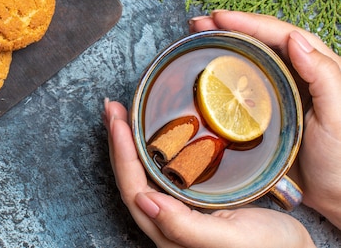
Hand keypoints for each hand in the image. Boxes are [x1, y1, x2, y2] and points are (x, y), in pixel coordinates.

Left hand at [103, 99, 314, 247]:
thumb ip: (185, 228)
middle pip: (130, 178)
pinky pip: (158, 172)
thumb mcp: (231, 239)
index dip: (122, 155)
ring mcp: (176, 210)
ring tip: (120, 115)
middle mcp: (166, 223)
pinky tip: (145, 135)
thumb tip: (144, 203)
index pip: (134, 189)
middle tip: (112, 109)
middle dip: (118, 141)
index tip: (117, 123)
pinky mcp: (188, 200)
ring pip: (141, 174)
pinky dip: (147, 149)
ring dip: (128, 143)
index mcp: (169, 234)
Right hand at [189, 10, 340, 228]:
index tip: (218, 18)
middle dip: (229, 26)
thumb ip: (324, 77)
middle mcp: (298, 74)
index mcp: (319, 68)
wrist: (337, 198)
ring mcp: (281, 91)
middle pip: (261, 40)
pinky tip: (207, 71)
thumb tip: (295, 40)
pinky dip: (224, 72)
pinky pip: (243, 83)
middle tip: (198, 23)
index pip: (281, 34)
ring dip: (224, 44)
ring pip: (250, 57)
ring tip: (197, 36)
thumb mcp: (338, 117)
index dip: (248, 22)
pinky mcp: (267, 110)